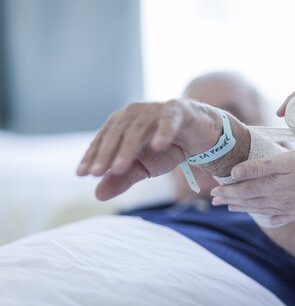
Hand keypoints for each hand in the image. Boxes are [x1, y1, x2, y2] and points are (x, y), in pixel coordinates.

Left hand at [77, 100, 222, 199]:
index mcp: (122, 124)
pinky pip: (169, 119)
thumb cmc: (168, 149)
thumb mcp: (144, 168)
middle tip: (97, 173)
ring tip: (119, 168)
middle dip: (105, 153)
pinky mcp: (179, 110)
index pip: (103, 139)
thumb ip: (122, 178)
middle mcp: (136, 113)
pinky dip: (163, 131)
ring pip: (139, 128)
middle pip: (117, 132)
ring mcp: (157, 110)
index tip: (83, 175)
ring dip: (128, 148)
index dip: (93, 156)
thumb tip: (97, 195)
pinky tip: (157, 145)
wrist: (200, 137)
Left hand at [210, 150, 294, 224]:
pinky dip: (269, 217)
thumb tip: (235, 172)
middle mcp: (277, 201)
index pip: (242, 191)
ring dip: (244, 208)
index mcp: (272, 187)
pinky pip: (279, 217)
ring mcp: (290, 209)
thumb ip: (260, 167)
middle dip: (230, 200)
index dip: (226, 191)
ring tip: (233, 208)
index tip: (212, 191)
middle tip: (215, 200)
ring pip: (261, 209)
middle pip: (248, 201)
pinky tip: (268, 218)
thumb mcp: (288, 160)